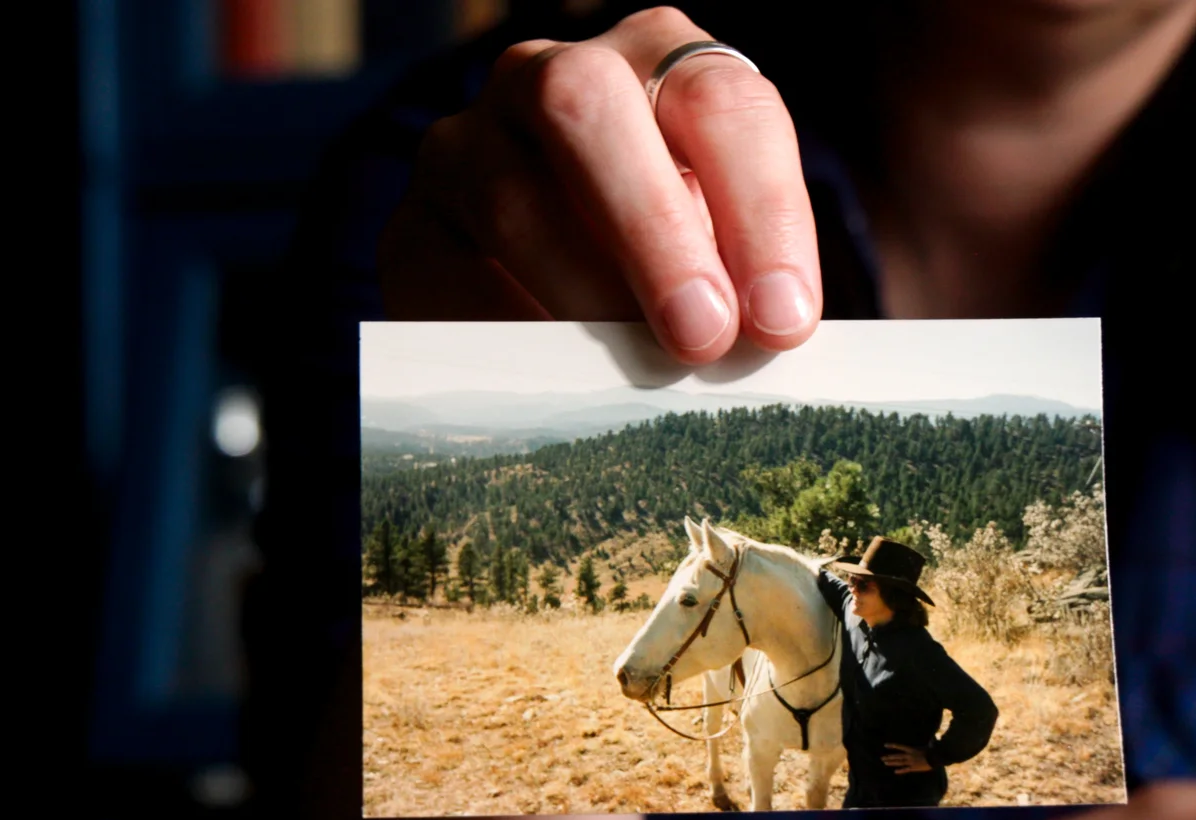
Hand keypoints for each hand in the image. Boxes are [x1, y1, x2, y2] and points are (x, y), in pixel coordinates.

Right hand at [379, 6, 821, 362]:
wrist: (554, 292)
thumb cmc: (676, 267)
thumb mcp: (726, 252)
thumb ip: (746, 280)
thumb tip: (763, 345)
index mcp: (661, 63)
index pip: (721, 105)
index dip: (762, 213)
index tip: (782, 321)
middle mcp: (554, 76)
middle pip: (587, 107)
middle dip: (654, 229)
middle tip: (703, 337)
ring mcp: (469, 145)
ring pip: (510, 194)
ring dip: (584, 293)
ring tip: (636, 372)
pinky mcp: (414, 229)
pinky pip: (445, 274)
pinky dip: (506, 331)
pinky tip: (555, 380)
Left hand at [881, 743, 930, 773]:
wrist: (935, 758)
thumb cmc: (932, 751)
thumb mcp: (927, 745)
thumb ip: (926, 743)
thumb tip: (932, 737)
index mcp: (912, 749)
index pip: (899, 747)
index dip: (892, 746)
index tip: (885, 745)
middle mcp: (909, 755)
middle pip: (897, 756)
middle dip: (889, 757)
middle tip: (882, 758)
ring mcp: (911, 762)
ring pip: (899, 763)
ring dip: (892, 763)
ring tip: (885, 763)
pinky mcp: (914, 768)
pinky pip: (906, 770)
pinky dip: (900, 771)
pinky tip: (895, 771)